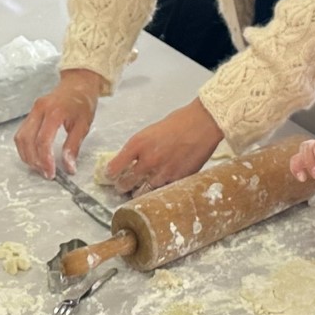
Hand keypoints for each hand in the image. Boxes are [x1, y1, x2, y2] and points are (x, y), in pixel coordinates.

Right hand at [14, 70, 104, 176]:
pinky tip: (35, 156)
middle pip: (27, 140)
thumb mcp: (83, 125)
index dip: (45, 160)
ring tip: (40, 167)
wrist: (77, 84)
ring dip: (27, 155)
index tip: (51, 173)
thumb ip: (73, 147)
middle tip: (46, 173)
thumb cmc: (82, 102)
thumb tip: (69, 168)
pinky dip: (25, 147)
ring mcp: (33, 110)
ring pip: (20, 138)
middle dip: (34, 161)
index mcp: (55, 112)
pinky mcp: (30, 113)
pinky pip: (22, 133)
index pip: (43, 140)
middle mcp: (40, 109)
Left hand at [105, 99, 225, 197]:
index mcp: (137, 144)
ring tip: (139, 190)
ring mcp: (162, 172)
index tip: (111, 176)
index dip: (110, 174)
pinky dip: (159, 190)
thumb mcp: (150, 132)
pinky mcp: (177, 179)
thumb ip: (138, 148)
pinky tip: (159, 187)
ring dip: (139, 192)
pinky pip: (162, 191)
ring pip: (142, 192)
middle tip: (123, 187)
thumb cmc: (179, 122)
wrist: (203, 123)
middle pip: (125, 183)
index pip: (115, 167)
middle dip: (122, 186)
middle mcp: (147, 160)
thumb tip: (129, 161)